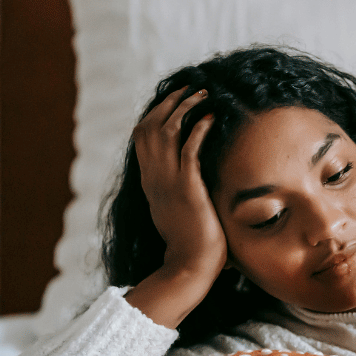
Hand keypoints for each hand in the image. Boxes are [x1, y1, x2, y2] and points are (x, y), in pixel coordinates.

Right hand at [132, 87, 226, 278]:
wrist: (190, 266)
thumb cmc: (192, 245)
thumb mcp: (178, 213)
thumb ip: (179, 194)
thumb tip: (192, 185)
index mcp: (150, 182)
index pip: (144, 137)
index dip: (157, 114)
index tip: (174, 100)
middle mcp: (154, 178)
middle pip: (150, 127)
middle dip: (169, 103)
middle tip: (189, 88)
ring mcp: (168, 182)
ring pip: (167, 132)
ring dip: (185, 108)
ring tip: (203, 94)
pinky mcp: (187, 188)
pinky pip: (190, 150)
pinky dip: (199, 129)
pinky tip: (212, 117)